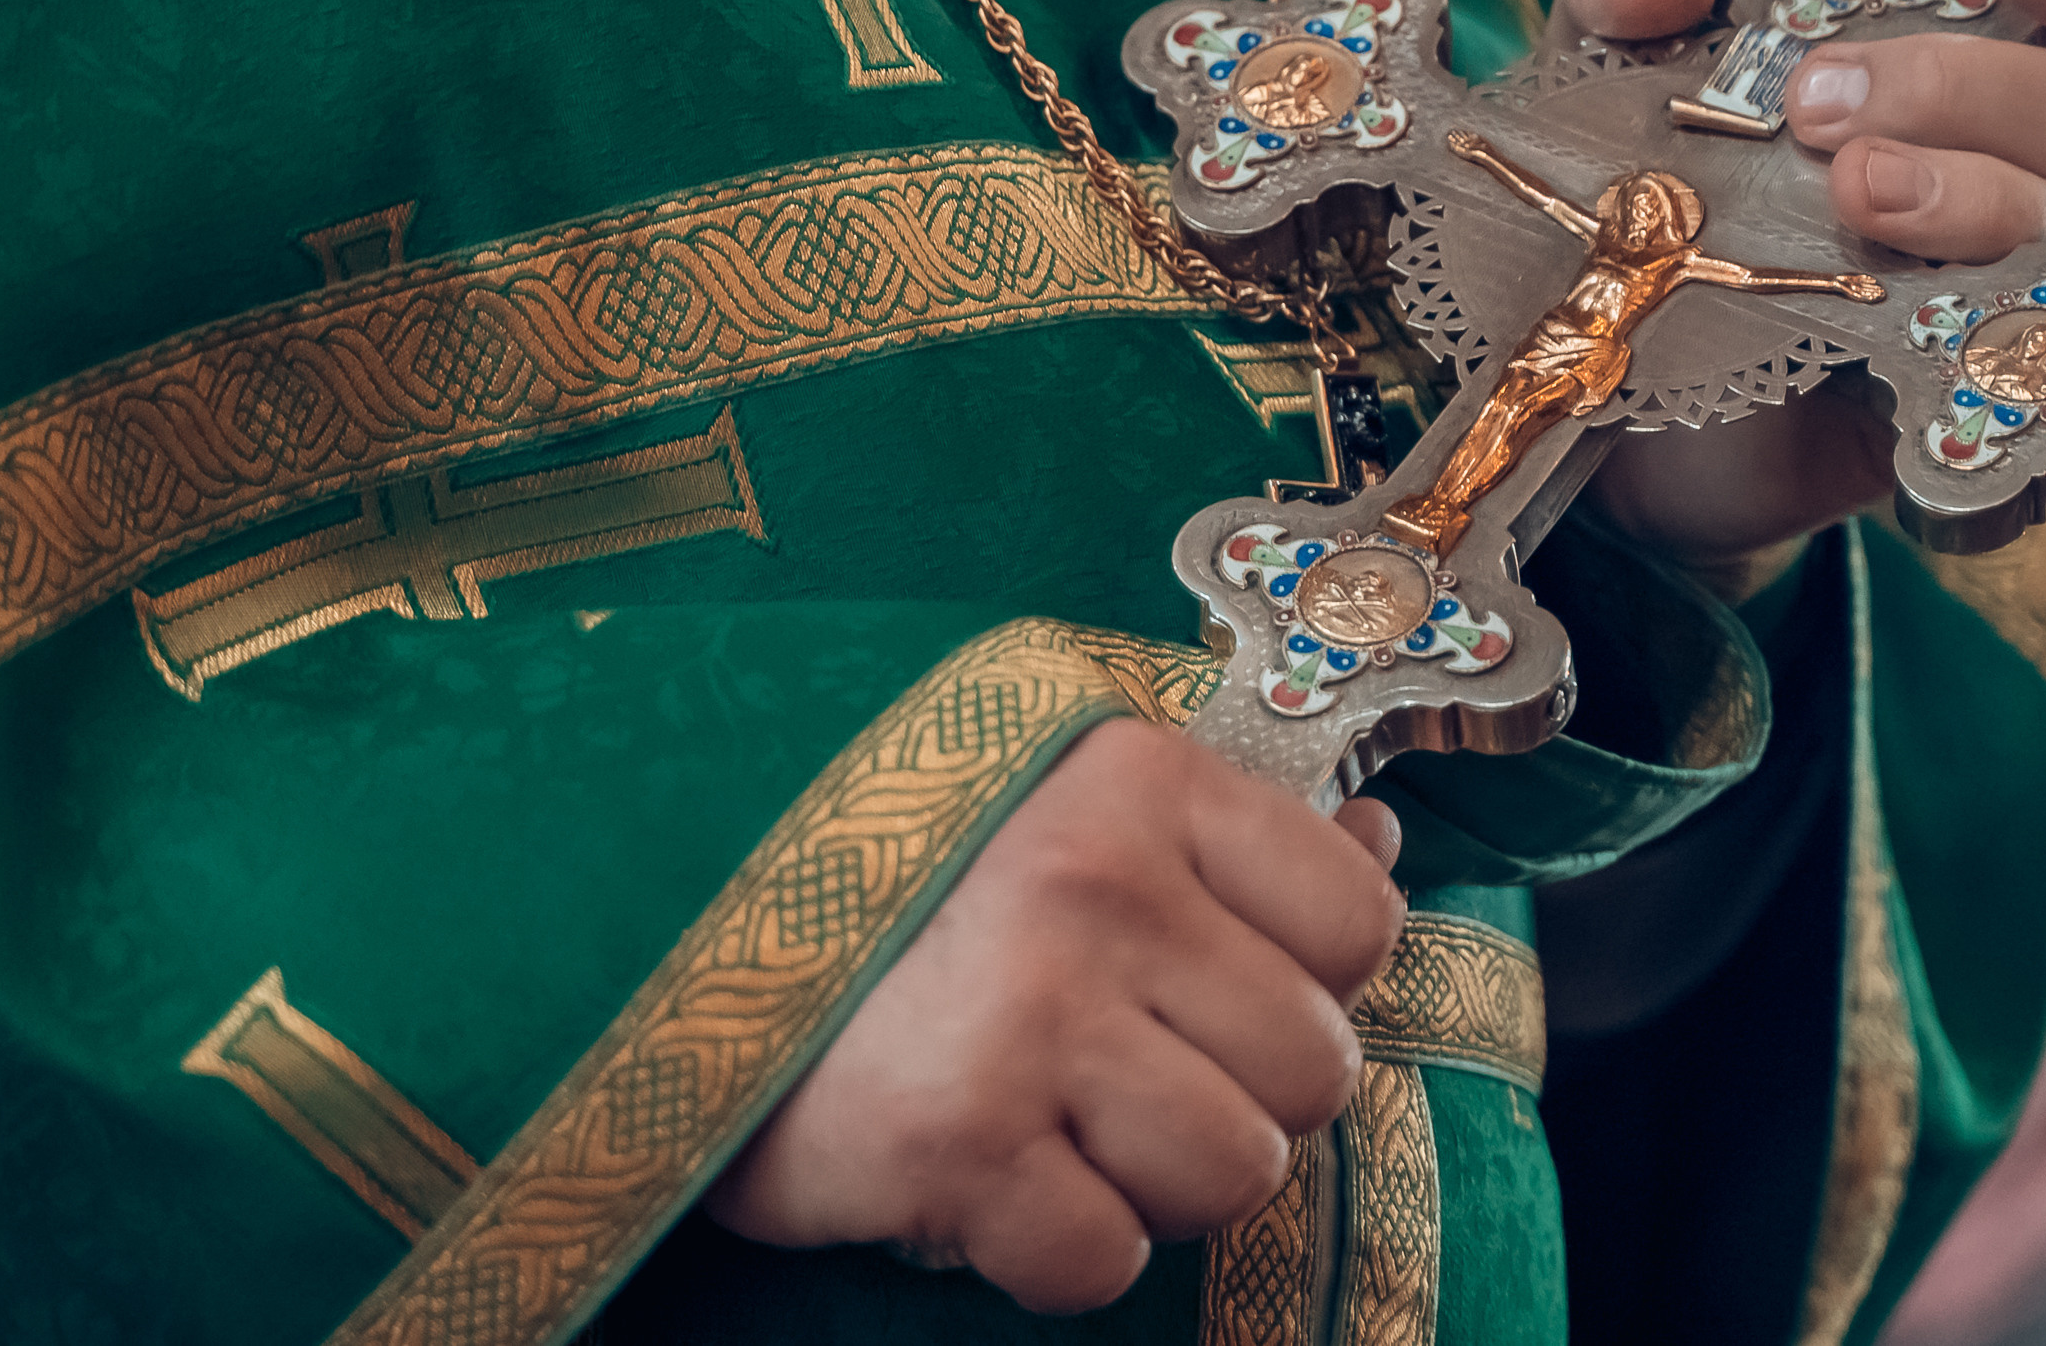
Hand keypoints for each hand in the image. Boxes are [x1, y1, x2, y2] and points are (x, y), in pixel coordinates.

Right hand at [705, 718, 1405, 1313]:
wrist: (657, 938)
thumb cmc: (890, 881)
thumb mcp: (1062, 807)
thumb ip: (1236, 833)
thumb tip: (1388, 852)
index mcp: (1138, 782)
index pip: (1358, 924)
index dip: (1304, 982)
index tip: (1210, 984)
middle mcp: (1096, 884)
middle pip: (1312, 1067)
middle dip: (1229, 1095)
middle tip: (1118, 1070)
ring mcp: (1027, 1015)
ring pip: (1232, 1173)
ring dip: (1151, 1182)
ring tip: (1054, 1122)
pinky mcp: (954, 1144)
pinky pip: (1103, 1262)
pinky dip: (1050, 1249)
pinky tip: (987, 1178)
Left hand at [1536, 0, 2045, 563]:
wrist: (1590, 384)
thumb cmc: (1625, 203)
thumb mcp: (1599, 74)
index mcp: (1938, 77)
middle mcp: (1989, 173)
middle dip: (1960, 82)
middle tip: (1819, 100)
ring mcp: (1977, 287)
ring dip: (1962, 187)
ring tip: (1850, 188)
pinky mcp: (1941, 394)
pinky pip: (2008, 356)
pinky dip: (1959, 318)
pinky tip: (1882, 310)